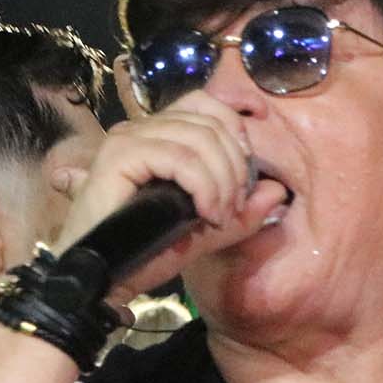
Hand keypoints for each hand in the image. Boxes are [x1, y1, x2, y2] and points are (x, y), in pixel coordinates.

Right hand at [50, 93, 290, 299]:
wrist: (105, 279)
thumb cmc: (145, 253)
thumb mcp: (205, 231)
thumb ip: (240, 213)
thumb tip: (277, 191)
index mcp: (159, 135)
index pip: (206, 103)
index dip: (237, 123)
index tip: (256, 162)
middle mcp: (141, 129)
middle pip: (209, 121)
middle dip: (235, 167)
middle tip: (233, 209)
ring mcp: (127, 139)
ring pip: (199, 139)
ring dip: (222, 181)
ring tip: (218, 216)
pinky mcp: (118, 157)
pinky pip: (179, 157)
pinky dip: (203, 185)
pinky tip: (205, 213)